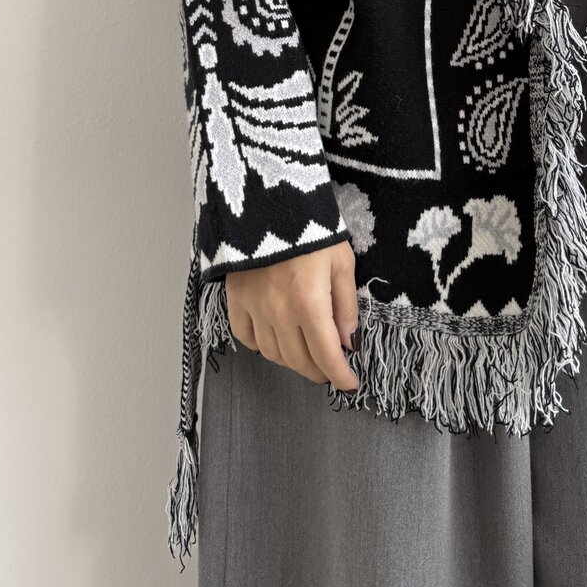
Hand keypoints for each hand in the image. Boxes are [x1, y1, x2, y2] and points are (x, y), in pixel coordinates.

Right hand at [225, 241, 359, 390]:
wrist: (271, 202)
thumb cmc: (313, 230)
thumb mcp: (342, 263)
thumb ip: (346, 306)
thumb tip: (350, 343)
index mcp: (310, 303)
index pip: (326, 355)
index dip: (340, 376)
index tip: (350, 385)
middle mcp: (279, 312)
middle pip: (299, 361)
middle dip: (319, 371)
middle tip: (330, 368)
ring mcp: (254, 307)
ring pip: (273, 354)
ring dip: (292, 361)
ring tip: (306, 354)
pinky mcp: (236, 298)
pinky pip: (246, 337)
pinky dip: (262, 346)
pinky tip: (275, 339)